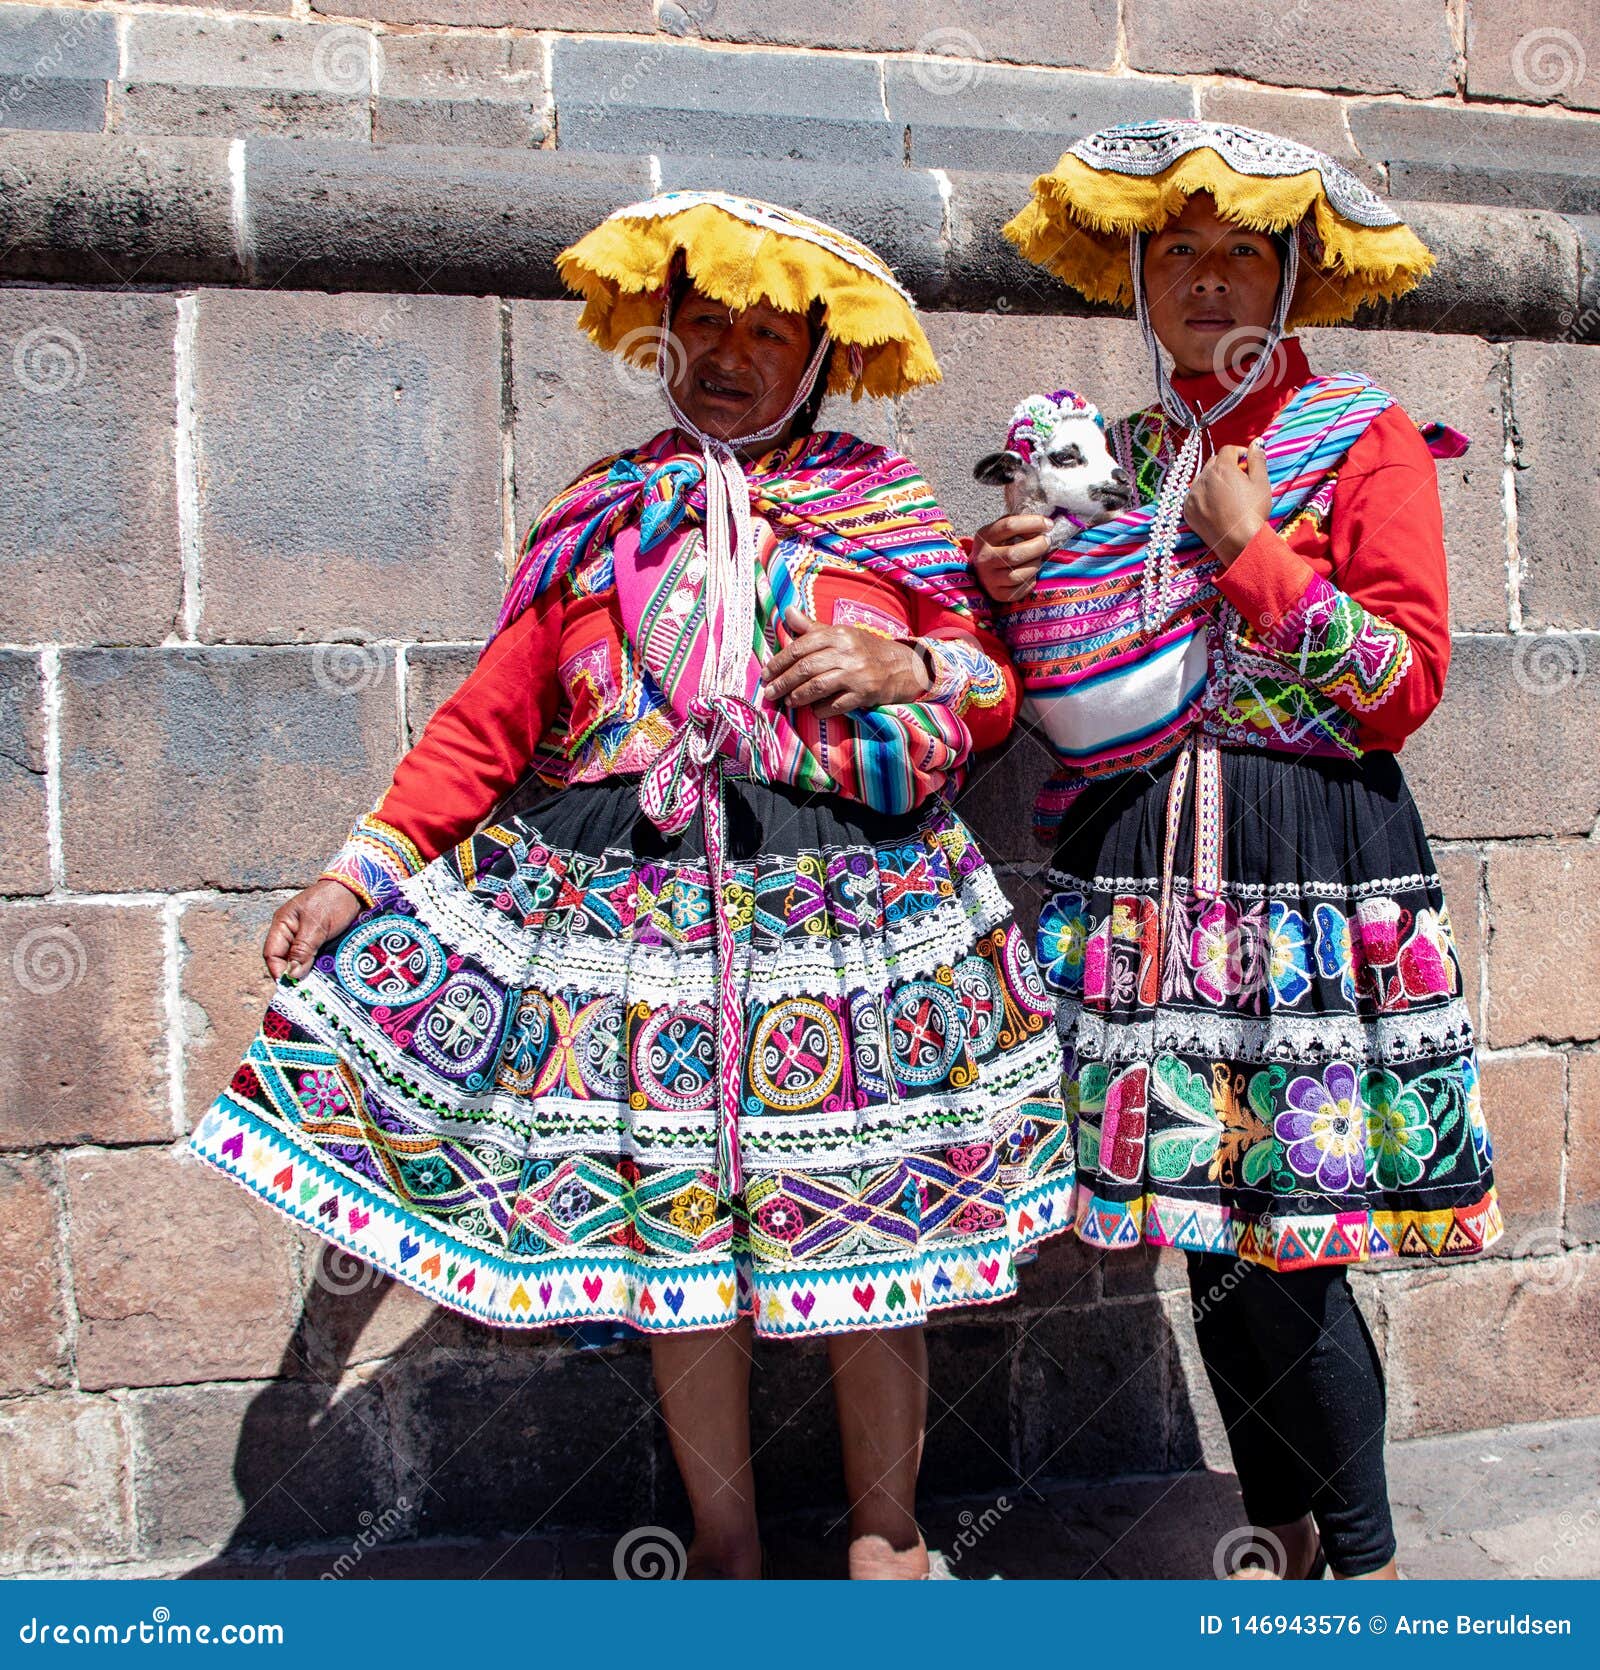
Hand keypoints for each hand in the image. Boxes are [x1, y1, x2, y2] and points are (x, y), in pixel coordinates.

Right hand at [263, 878, 363, 980]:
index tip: (290, 986)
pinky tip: (326, 976)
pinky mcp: (321, 941)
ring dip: (309, 973)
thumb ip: (303, 949)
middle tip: (306, 991)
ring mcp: (306, 937)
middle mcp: (291, 933)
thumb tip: (292, 974)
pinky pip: (315, 958)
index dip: (278, 971)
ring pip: (302, 961)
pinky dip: (319, 967)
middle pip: (286, 960)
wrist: (356, 888)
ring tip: (318, 987)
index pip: (272, 954)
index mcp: (282, 925)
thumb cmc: (333, 901)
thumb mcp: (316, 926)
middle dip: (294, 975)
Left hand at [760, 605, 931, 716]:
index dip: (779, 662)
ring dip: (798, 697)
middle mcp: (846, 652)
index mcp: (837, 634)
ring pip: (818, 686)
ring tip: (788, 702)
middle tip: (769, 692)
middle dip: (783, 682)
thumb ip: (811, 627)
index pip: (800, 648)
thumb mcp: (839, 633)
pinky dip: (821, 709)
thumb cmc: (863, 650)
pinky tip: (814, 711)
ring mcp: (856, 674)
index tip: (766, 673)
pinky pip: (836, 704)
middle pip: (805, 668)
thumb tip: (786, 610)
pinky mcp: (865, 694)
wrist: (901, 666)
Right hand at [971, 513, 1050, 601]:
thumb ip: (1018, 525)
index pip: (1009, 526)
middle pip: (1014, 554)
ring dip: (1035, 565)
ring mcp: (990, 579)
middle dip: (1037, 546)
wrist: (981, 571)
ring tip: (1038, 558)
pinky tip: (1030, 573)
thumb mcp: (1001, 532)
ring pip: (1019, 575)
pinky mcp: (998, 594)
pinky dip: (1031, 581)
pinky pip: (1021, 589)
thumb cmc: (999, 547)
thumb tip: (1044, 524)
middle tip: (1046, 541)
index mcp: (984, 538)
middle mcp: (984, 559)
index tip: (1048, 524)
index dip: (1033, 523)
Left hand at [1184, 440, 1269, 565]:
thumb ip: (1257, 459)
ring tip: (1227, 493)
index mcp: (1221, 468)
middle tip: (1239, 479)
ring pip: (1202, 478)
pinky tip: (1216, 504)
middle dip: (1226, 466)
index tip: (1247, 463)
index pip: (1227, 450)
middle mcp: (1203, 478)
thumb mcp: (1261, 482)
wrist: (1238, 541)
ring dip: (1213, 479)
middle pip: (1213, 462)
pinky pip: (1194, 494)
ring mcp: (1192, 494)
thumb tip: (1256, 442)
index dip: (1239, 453)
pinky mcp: (1187, 509)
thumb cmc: (1253, 511)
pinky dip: (1203, 495)